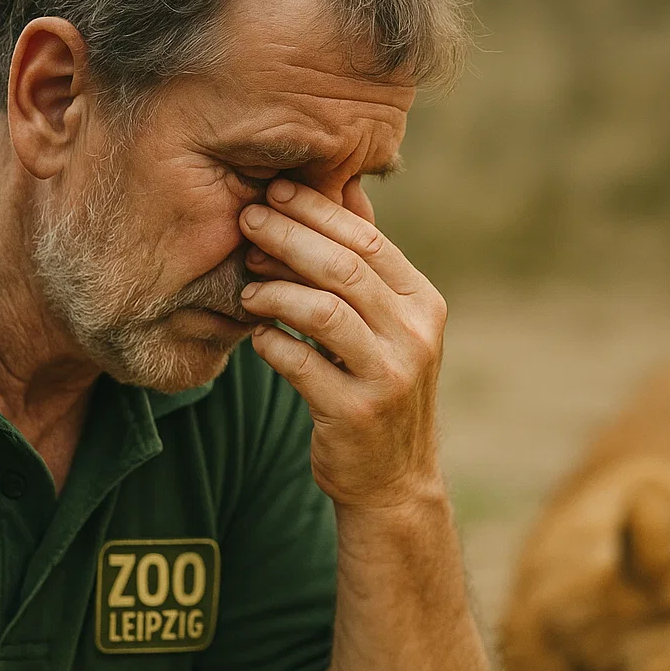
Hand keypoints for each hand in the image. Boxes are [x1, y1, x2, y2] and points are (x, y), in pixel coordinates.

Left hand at [238, 178, 446, 508]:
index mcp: (423, 304)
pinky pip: (299, 363)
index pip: (368, 240)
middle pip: (343, 268)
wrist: (392, 478)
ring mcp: (388, 376)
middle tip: (246, 222)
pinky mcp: (355, 413)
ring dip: (274, 291)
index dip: (317, 210)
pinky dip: (270, 343)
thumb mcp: (388, 327)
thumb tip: (339, 194)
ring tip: (246, 287)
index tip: (274, 192)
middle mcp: (415, 336)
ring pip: (321, 311)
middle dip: (288, 237)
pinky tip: (257, 336)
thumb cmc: (377, 388)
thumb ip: (367, 270)